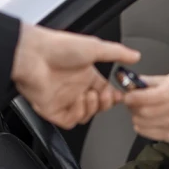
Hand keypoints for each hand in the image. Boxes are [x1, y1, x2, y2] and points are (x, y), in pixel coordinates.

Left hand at [11, 23, 140, 128]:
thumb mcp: (95, 47)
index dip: (114, 96)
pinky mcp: (52, 109)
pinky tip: (77, 101)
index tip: (121, 95)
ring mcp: (64, 99)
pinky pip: (69, 121)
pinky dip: (76, 114)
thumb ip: (117, 52)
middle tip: (107, 96)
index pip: (105, 91)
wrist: (33, 55)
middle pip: (97, 106)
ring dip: (91, 108)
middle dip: (105, 103)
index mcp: (86, 75)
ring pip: (85, 115)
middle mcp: (76, 88)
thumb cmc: (59, 47)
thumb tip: (135, 56)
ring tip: (89, 95)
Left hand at [123, 72, 168, 141]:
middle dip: (132, 106)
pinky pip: (146, 133)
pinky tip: (146, 120)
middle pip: (139, 111)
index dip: (130, 96)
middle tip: (133, 102)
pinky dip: (141, 126)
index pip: (141, 98)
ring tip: (141, 110)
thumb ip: (151, 81)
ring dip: (136, 116)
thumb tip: (130, 81)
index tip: (128, 95)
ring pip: (140, 123)